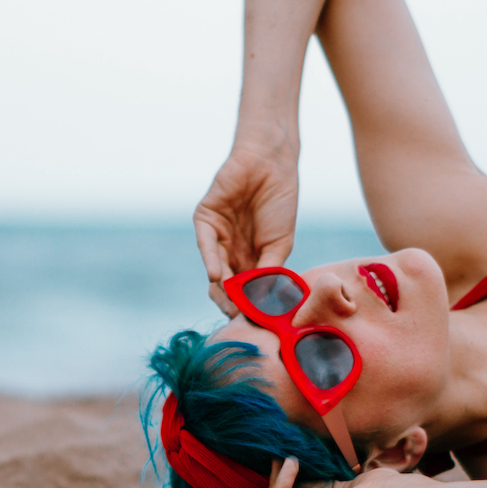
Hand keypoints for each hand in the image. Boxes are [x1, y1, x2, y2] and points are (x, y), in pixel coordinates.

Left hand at [193, 127, 298, 314]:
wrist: (272, 165)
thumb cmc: (280, 203)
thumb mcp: (280, 245)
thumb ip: (269, 272)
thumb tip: (263, 302)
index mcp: (248, 258)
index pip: (242, 290)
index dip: (245, 305)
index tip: (252, 322)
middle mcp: (229, 251)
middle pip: (224, 283)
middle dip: (230, 301)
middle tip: (236, 317)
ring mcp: (216, 236)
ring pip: (214, 267)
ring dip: (220, 286)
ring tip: (226, 302)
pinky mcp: (205, 219)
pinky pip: (205, 243)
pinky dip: (210, 260)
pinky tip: (215, 275)